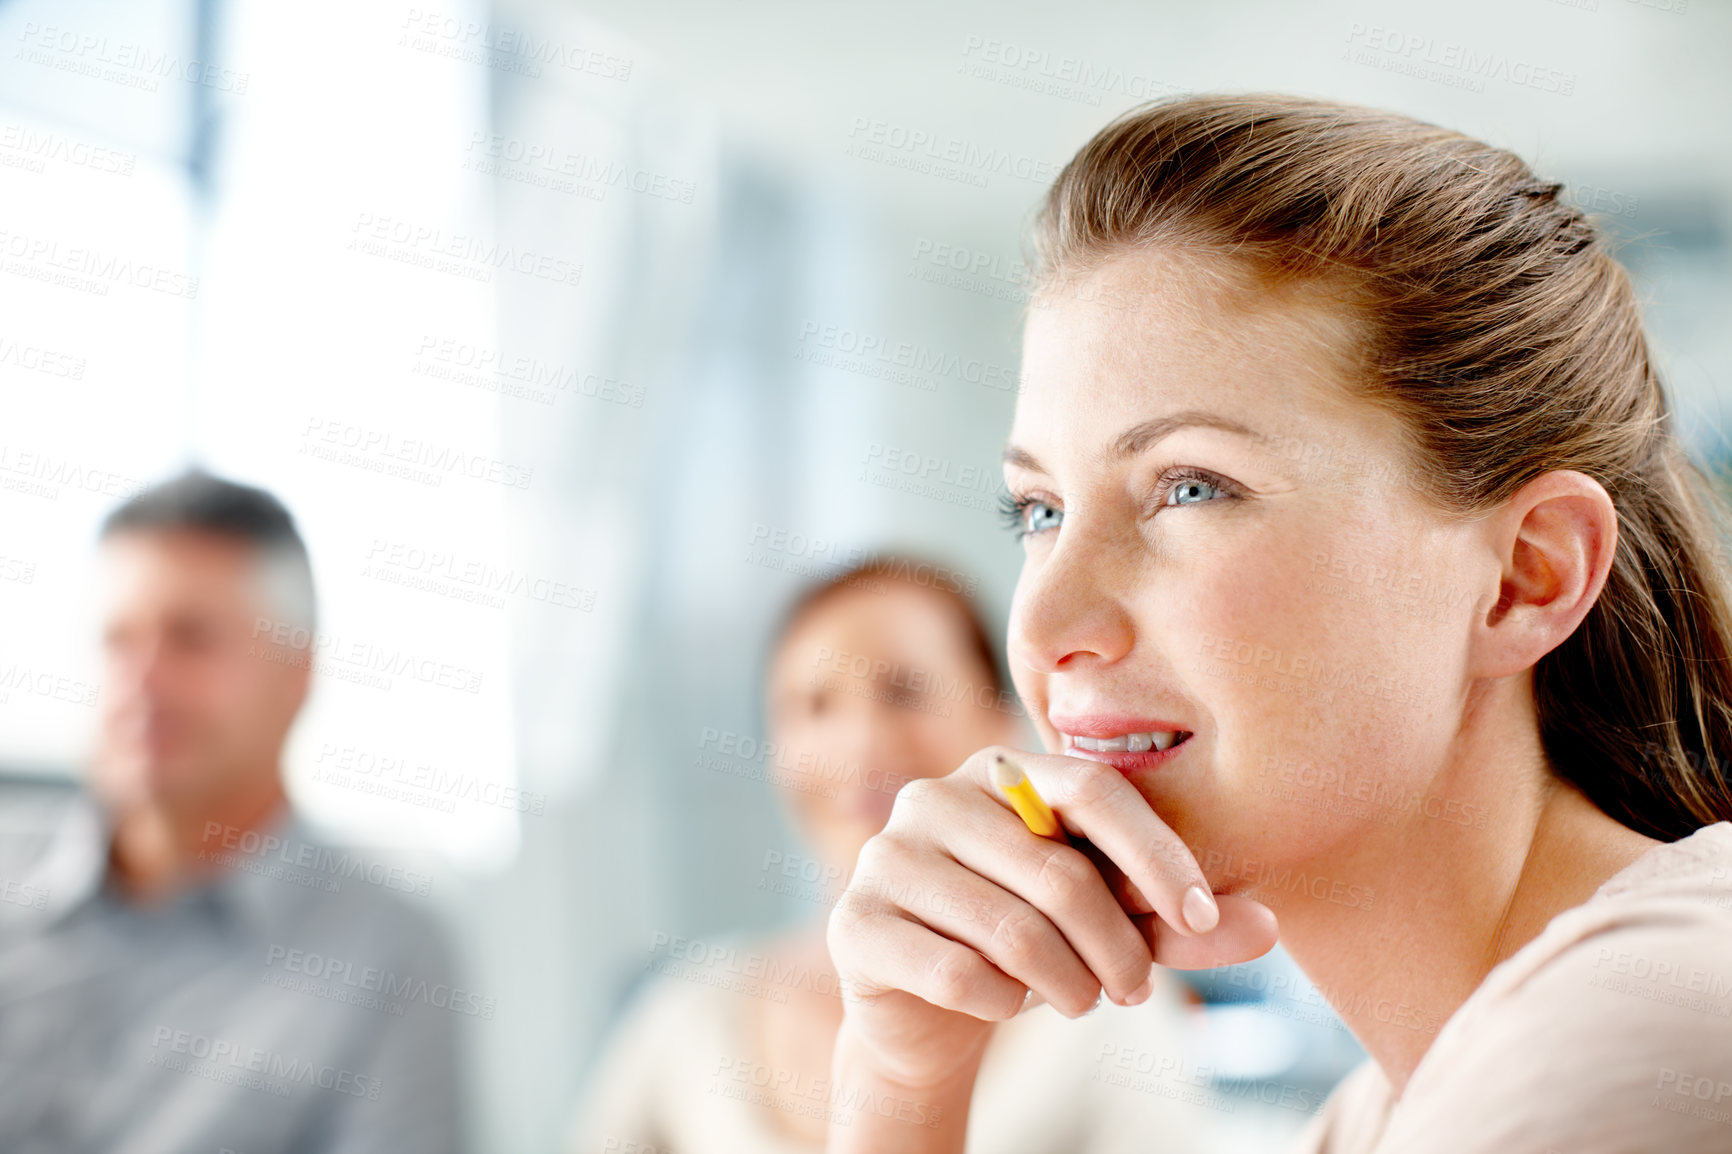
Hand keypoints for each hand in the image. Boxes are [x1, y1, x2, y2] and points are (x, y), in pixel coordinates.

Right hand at [826, 745, 1278, 1090]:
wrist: (926, 1005)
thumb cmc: (1031, 941)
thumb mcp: (1112, 925)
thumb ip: (1180, 921)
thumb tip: (1267, 925)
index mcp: (1001, 770)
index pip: (1090, 788)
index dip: (1156, 852)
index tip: (1202, 916)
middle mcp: (934, 797)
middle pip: (1057, 873)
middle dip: (1117, 946)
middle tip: (1136, 990)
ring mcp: (885, 856)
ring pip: (1009, 931)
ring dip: (1067, 983)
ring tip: (1085, 1001)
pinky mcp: (854, 922)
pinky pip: (955, 974)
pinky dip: (1002, 1003)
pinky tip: (1009, 1004)